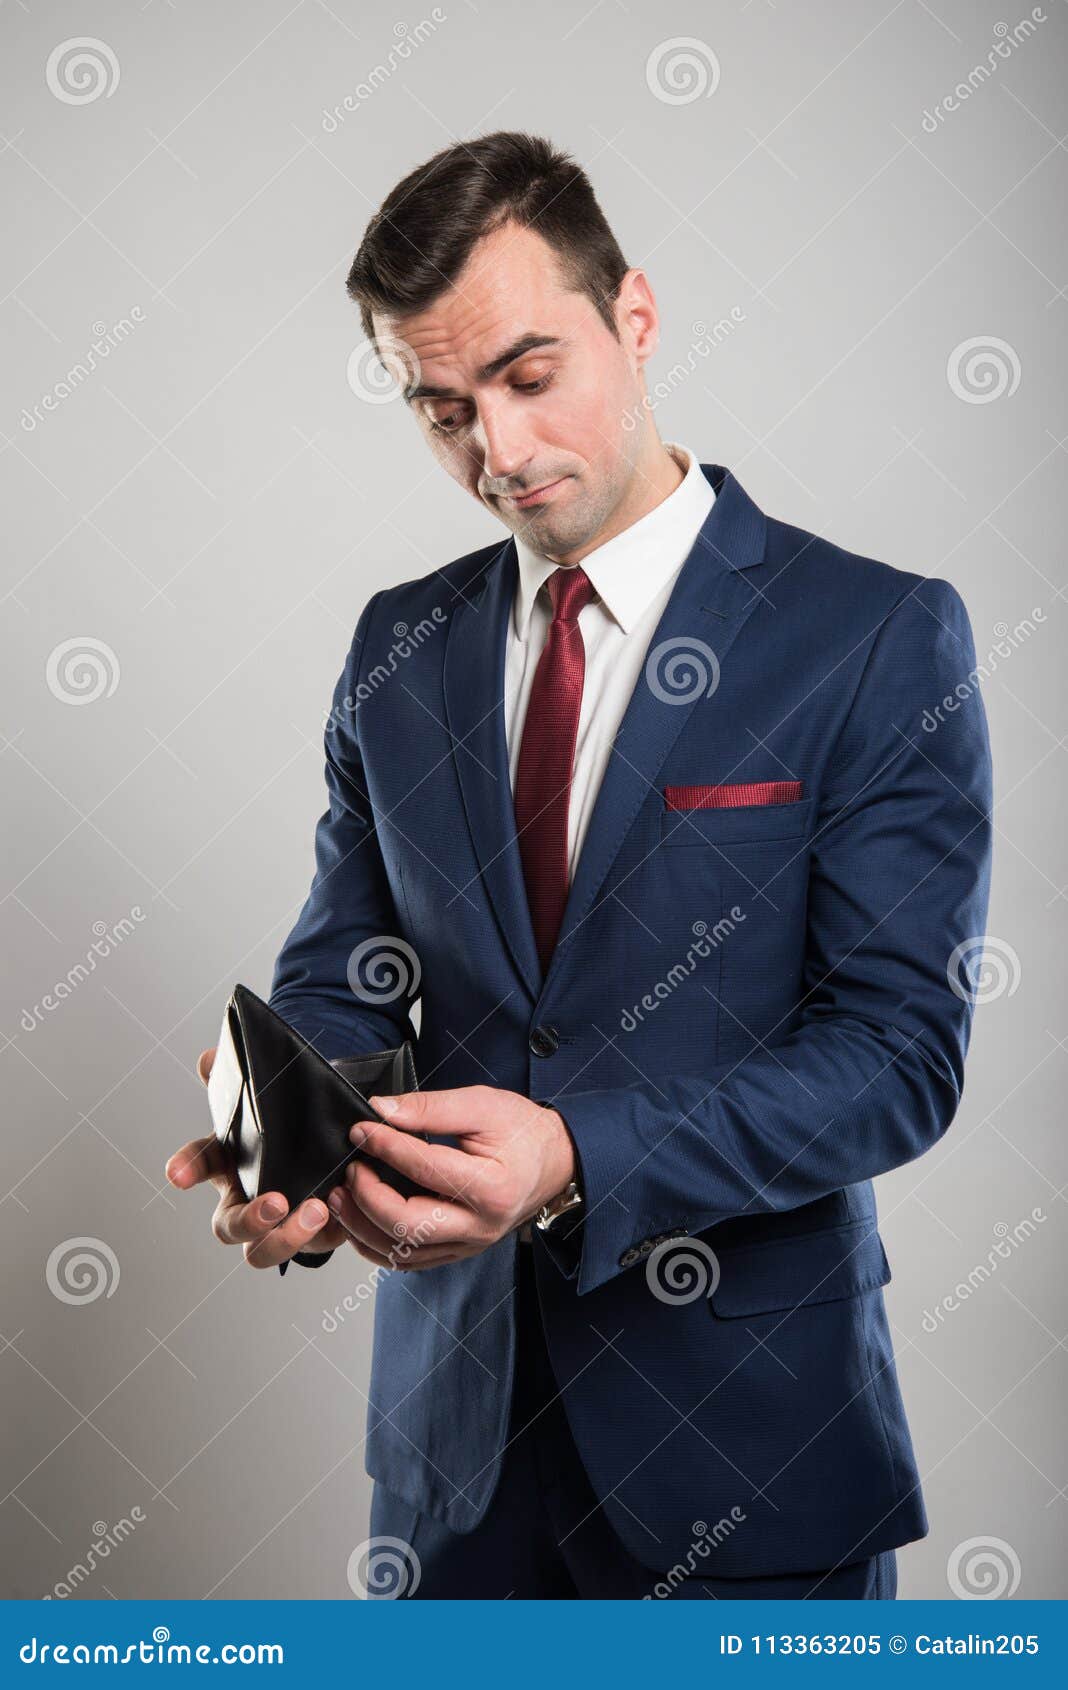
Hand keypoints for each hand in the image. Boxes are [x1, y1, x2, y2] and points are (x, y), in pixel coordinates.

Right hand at [164, 1046, 346, 1269]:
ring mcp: (279, 1224)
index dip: (186, 1169)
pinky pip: (319, 1243)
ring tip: (317, 1208)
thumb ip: (233, 1079)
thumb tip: (208, 1058)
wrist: (329, 1148)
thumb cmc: (283, 1130)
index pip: (199, 1164)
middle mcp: (247, 1201)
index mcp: (229, 1164)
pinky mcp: (318, 1234)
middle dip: (249, 1220)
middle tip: (275, 1202)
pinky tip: (344, 1204)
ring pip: (265, 1251)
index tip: (176, 1173)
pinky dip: (332, 1228)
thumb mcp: (262, 1100)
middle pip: (230, 1227)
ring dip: (287, 1237)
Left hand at [330, 1084, 575, 1270]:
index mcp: (492, 1187)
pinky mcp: (458, 1252)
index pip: (425, 1169)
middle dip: (366, 1196)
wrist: (554, 1161)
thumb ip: (430, 1108)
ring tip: (341, 1195)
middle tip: (350, 1168)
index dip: (386, 1147)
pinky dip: (376, 1245)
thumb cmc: (522, 1131)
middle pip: (407, 1224)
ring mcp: (469, 1245)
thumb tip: (381, 1111)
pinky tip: (359, 1220)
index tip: (360, 1129)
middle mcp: (480, 1225)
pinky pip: (408, 1262)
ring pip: (401, 1252)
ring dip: (362, 1226)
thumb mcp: (482, 1105)